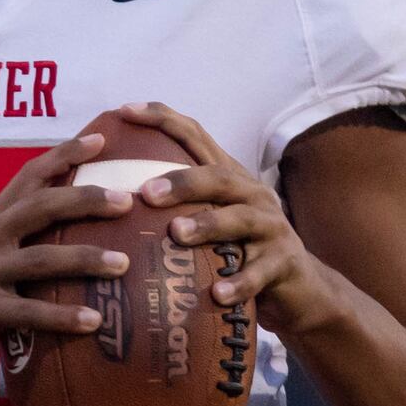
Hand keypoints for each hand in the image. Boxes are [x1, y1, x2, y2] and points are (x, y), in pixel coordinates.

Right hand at [0, 129, 134, 383]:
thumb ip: (18, 238)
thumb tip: (73, 231)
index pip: (29, 176)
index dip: (64, 154)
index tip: (101, 139)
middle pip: (41, 207)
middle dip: (86, 200)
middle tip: (127, 201)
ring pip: (41, 259)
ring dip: (86, 260)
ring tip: (124, 264)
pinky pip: (29, 312)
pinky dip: (63, 317)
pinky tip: (94, 322)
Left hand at [117, 101, 349, 335]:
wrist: (301, 290)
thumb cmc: (238, 255)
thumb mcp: (210, 226)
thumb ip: (172, 210)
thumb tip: (104, 204)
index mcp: (229, 180)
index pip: (195, 137)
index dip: (161, 119)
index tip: (122, 111)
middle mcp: (252, 195)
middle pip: (219, 177)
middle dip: (183, 181)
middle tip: (146, 193)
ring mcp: (271, 228)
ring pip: (240, 220)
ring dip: (208, 225)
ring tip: (178, 234)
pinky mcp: (284, 263)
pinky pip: (259, 273)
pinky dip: (239, 283)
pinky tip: (217, 293)